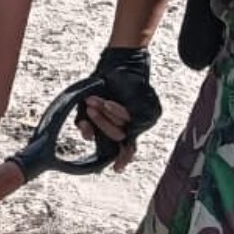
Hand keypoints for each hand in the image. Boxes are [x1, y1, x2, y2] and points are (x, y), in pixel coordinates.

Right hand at [72, 46, 160, 172]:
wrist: (117, 65)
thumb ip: (85, 122)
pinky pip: (131, 117)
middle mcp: (136, 127)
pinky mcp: (149, 109)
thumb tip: (87, 137)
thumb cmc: (102, 86)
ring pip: (123, 127)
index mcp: (122, 128)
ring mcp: (144, 119)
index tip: (116, 168)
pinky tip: (110, 103)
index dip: (121, 159)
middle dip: (101, 125)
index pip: (126, 148)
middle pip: (117, 137)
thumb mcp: (87, 106)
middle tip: (90, 110)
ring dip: (107, 116)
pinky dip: (118, 110)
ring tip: (96, 101)